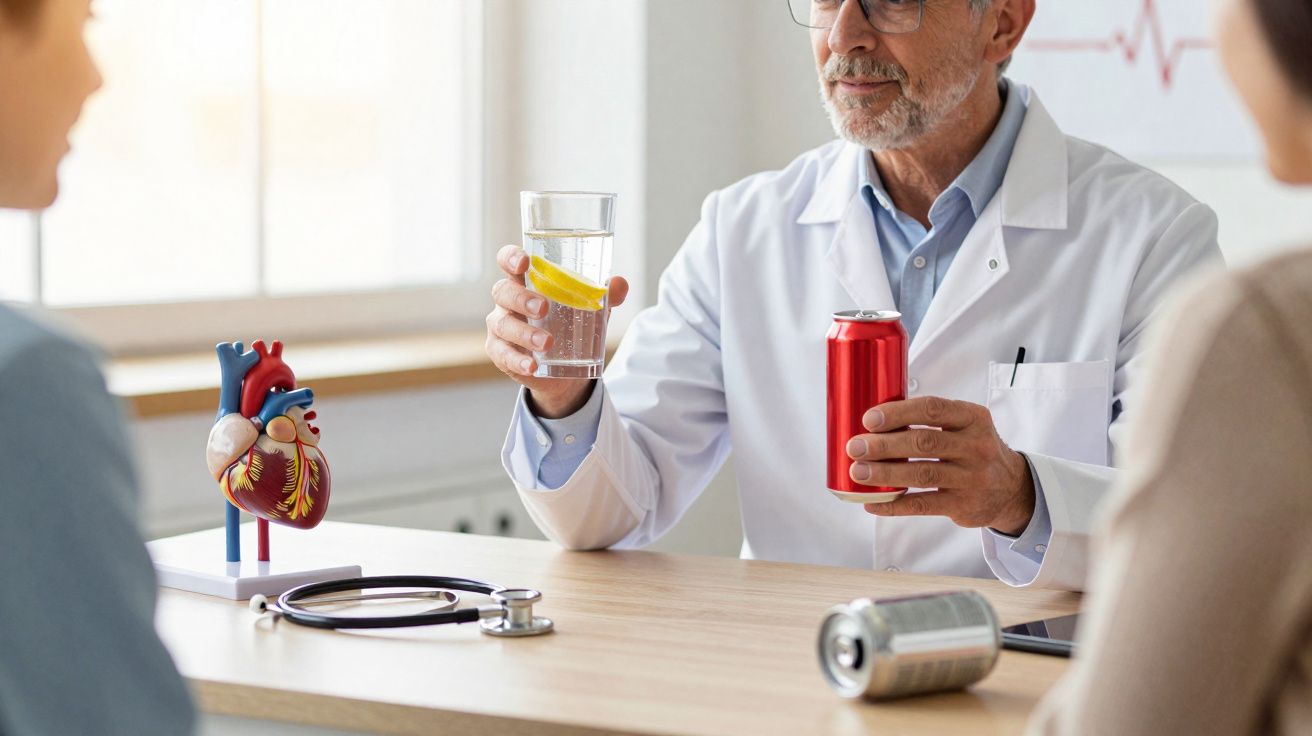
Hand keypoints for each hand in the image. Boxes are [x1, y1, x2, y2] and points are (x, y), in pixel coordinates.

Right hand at [485, 244, 629, 418]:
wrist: (567, 366)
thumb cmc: (572, 323)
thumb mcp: (590, 308)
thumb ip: (604, 295)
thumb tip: (620, 284)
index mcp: (526, 281)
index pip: (509, 261)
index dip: (510, 257)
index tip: (524, 262)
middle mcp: (508, 301)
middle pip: (503, 291)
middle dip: (521, 298)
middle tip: (543, 308)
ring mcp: (501, 327)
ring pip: (503, 325)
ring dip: (524, 333)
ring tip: (547, 343)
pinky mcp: (501, 353)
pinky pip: (503, 355)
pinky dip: (517, 361)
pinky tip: (531, 366)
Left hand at [845, 396, 1035, 534]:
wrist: (1011, 488)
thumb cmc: (973, 449)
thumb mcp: (965, 426)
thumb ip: (929, 421)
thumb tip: (872, 423)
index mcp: (973, 418)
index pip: (932, 409)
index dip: (898, 413)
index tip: (869, 419)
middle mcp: (976, 446)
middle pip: (923, 443)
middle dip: (884, 445)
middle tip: (855, 447)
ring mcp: (972, 478)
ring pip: (922, 474)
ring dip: (885, 474)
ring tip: (858, 473)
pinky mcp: (965, 505)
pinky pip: (923, 505)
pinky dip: (895, 505)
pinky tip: (873, 503)